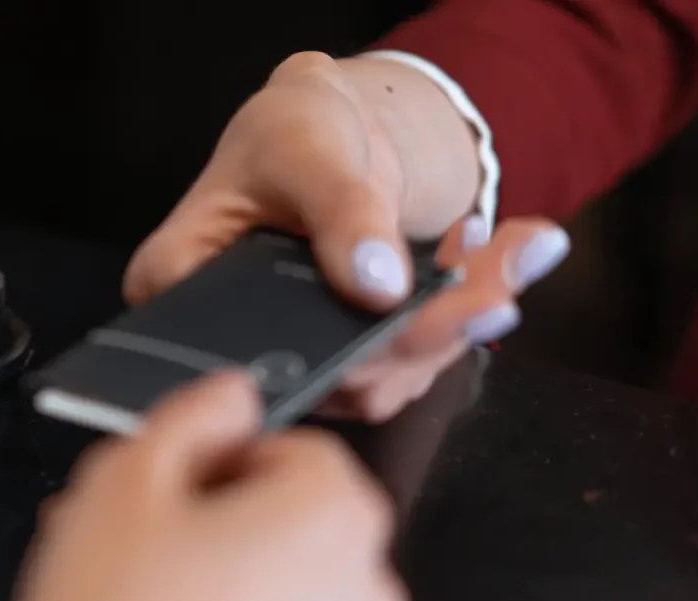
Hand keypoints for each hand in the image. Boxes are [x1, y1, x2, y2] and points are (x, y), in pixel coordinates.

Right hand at [8, 372, 407, 600]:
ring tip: (152, 586)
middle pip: (295, 513)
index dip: (227, 456)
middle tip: (152, 532)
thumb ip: (194, 415)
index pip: (295, 448)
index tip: (179, 481)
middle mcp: (361, 586)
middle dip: (225, 512)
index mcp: (331, 515)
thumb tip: (233, 396)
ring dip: (232, 568)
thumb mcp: (130, 477)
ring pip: (289, 578)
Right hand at [123, 52, 569, 421]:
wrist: (332, 132)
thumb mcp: (306, 145)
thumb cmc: (291, 127)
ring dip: (459, 323)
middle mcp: (231, 336)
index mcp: (184, 282)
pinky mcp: (344, 357)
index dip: (341, 345)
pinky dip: (462, 316)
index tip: (423, 318)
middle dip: (427, 330)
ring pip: (383, 376)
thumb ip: (339, 210)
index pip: (252, 341)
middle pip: (330, 369)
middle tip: (500, 289)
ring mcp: (293, 353)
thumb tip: (378, 286)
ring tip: (514, 252)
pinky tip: (489, 259)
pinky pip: (410, 362)